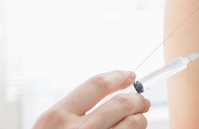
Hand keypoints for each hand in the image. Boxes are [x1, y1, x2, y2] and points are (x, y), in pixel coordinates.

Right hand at [33, 70, 149, 128]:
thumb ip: (73, 113)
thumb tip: (114, 94)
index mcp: (56, 118)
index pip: (97, 85)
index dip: (118, 77)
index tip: (130, 75)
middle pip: (121, 103)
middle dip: (137, 100)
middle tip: (143, 102)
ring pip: (132, 124)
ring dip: (140, 120)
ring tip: (139, 121)